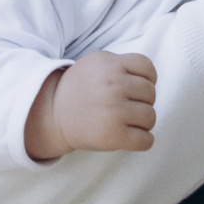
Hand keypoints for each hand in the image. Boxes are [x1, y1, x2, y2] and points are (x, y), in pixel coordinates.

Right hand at [26, 51, 157, 159]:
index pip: (147, 68)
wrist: (53, 114)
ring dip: (143, 122)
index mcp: (110, 65)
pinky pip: (145, 141)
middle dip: (143, 101)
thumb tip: (151, 79)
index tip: (137, 88)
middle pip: (150, 93)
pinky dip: (144, 141)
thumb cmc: (80, 88)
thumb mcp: (97, 62)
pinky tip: (134, 138)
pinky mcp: (112, 136)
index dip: (148, 79)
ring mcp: (114, 111)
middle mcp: (113, 86)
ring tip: (129, 122)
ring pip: (150, 117)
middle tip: (128, 107)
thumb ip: (122, 64)